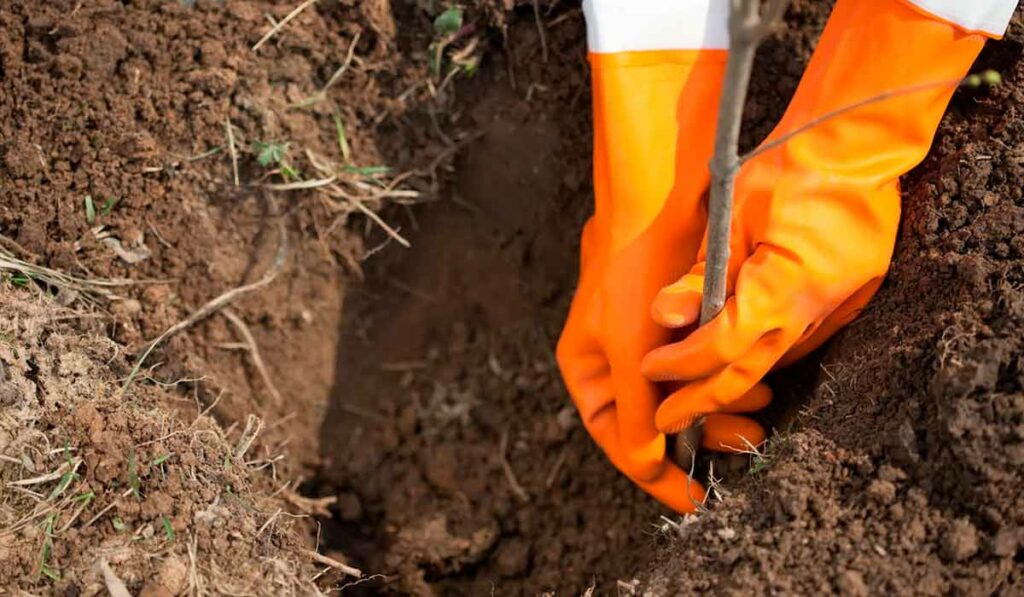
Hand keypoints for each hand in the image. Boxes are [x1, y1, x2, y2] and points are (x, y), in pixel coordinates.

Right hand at [557, 50, 767, 512]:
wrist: (657, 202)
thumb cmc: (632, 277)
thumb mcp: (631, 354)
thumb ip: (637, 414)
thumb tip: (649, 464)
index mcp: (589, 372)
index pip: (618, 441)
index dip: (656, 474)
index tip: (696, 501)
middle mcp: (615, 363)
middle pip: (656, 423)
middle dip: (701, 437)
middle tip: (743, 445)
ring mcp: (648, 343)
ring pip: (686, 397)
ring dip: (721, 409)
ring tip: (761, 413)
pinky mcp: (680, 325)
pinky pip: (705, 370)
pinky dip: (728, 381)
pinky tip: (757, 383)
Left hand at [640, 0, 986, 434]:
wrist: (859, 147)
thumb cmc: (789, 170)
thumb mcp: (731, 217)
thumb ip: (699, 276)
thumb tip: (664, 318)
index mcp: (782, 290)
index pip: (720, 347)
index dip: (681, 365)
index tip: (650, 369)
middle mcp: (812, 311)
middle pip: (748, 373)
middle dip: (703, 400)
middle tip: (668, 421)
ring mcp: (835, 309)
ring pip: (774, 362)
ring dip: (732, 382)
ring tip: (693, 396)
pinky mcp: (846, 302)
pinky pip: (796, 341)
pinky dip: (761, 354)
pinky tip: (737, 358)